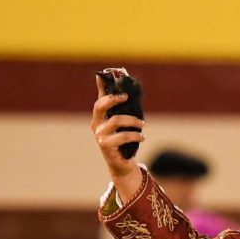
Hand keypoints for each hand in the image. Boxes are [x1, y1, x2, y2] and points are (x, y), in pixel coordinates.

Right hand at [91, 74, 143, 200]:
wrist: (122, 164)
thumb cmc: (124, 141)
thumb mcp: (125, 123)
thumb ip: (124, 109)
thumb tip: (129, 90)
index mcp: (100, 116)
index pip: (99, 98)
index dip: (101, 86)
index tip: (104, 74)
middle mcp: (96, 124)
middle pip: (100, 105)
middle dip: (113, 98)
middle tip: (126, 97)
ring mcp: (99, 135)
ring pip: (116, 121)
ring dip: (133, 121)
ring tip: (142, 125)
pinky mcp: (106, 146)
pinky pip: (123, 136)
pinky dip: (135, 135)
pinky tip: (142, 137)